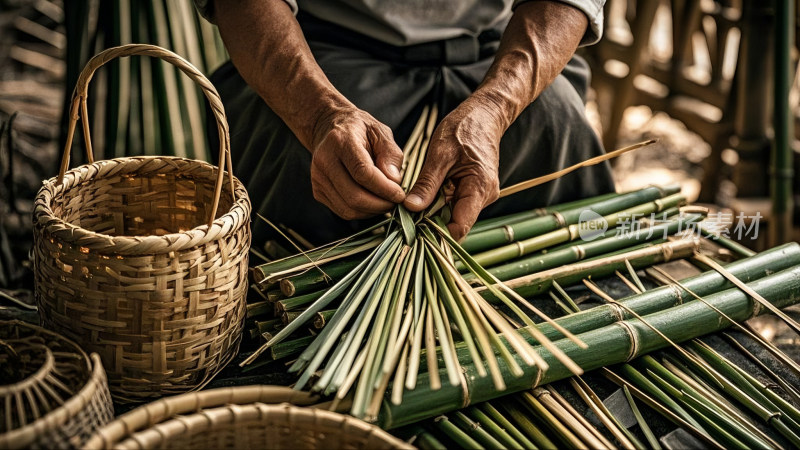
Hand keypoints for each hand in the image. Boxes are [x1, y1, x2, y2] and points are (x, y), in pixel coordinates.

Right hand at [310, 107, 405, 219]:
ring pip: (348, 209)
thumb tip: (394, 180)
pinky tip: (372, 201)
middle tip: (395, 201)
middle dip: (380, 204)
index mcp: (341, 141)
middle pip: (354, 196)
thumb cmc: (359, 130)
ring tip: (385, 201)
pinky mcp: (318, 191)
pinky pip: (343, 211)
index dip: (384, 188)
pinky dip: (362, 212)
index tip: (400, 194)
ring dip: (372, 211)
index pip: (362, 172)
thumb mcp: (380, 132)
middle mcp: (324, 160)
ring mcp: (318, 178)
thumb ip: (391, 154)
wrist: (329, 128)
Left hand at [404, 97, 503, 239]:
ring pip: (454, 214)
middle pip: (456, 222)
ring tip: (413, 203)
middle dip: (432, 223)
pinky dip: (439, 202)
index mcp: (480, 188)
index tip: (413, 231)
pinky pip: (455, 204)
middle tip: (406, 217)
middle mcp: (485, 196)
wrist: (484, 115)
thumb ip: (427, 183)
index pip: (460, 226)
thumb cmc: (463, 128)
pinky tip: (426, 195)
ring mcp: (481, 194)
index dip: (437, 233)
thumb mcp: (440, 154)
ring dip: (434, 212)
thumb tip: (411, 208)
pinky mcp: (475, 191)